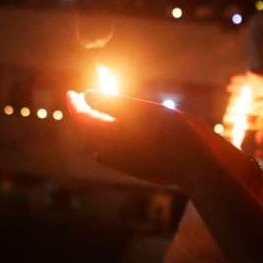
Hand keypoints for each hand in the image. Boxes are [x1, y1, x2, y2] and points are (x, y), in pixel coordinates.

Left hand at [66, 90, 198, 184]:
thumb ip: (110, 101)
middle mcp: (110, 152)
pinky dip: (104, 140)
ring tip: (95, 115)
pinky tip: (113, 136)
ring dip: (92, 129)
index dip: (74, 104)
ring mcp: (122, 163)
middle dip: (82, 116)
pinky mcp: (134, 169)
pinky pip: (109, 154)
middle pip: (86, 133)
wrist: (192, 162)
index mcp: (107, 136)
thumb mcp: (138, 108)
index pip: (81, 118)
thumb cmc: (167, 130)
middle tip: (81, 100)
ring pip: (97, 145)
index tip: (71, 92)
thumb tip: (86, 96)